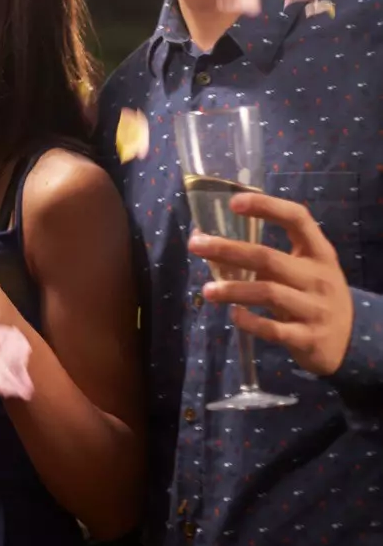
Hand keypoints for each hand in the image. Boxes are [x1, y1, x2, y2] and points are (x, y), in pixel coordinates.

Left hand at [193, 191, 354, 375]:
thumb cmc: (312, 295)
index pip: (298, 219)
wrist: (349, 342)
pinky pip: (272, 329)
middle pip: (268, 258)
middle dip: (228, 250)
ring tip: (207, 290)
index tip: (233, 202)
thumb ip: (265, 257)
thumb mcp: (303, 271)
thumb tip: (205, 239)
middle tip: (196, 245)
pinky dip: (249, 322)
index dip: (267, 206)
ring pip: (268, 293)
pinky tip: (234, 315)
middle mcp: (319, 277)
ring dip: (233, 290)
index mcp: (319, 253)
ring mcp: (316, 309)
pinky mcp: (308, 338)